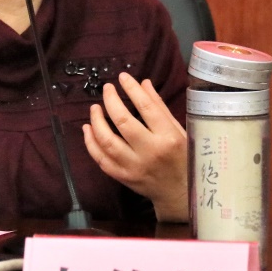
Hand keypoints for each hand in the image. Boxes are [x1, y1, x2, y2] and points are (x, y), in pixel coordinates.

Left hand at [81, 72, 188, 222]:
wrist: (180, 193)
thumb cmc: (183, 157)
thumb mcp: (179, 130)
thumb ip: (160, 107)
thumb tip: (143, 84)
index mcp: (168, 137)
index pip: (147, 107)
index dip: (132, 89)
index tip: (123, 77)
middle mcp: (150, 151)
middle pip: (123, 122)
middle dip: (111, 101)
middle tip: (107, 89)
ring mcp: (134, 166)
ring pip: (107, 141)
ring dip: (97, 121)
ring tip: (95, 108)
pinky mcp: (123, 177)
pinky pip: (101, 159)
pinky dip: (91, 143)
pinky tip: (88, 129)